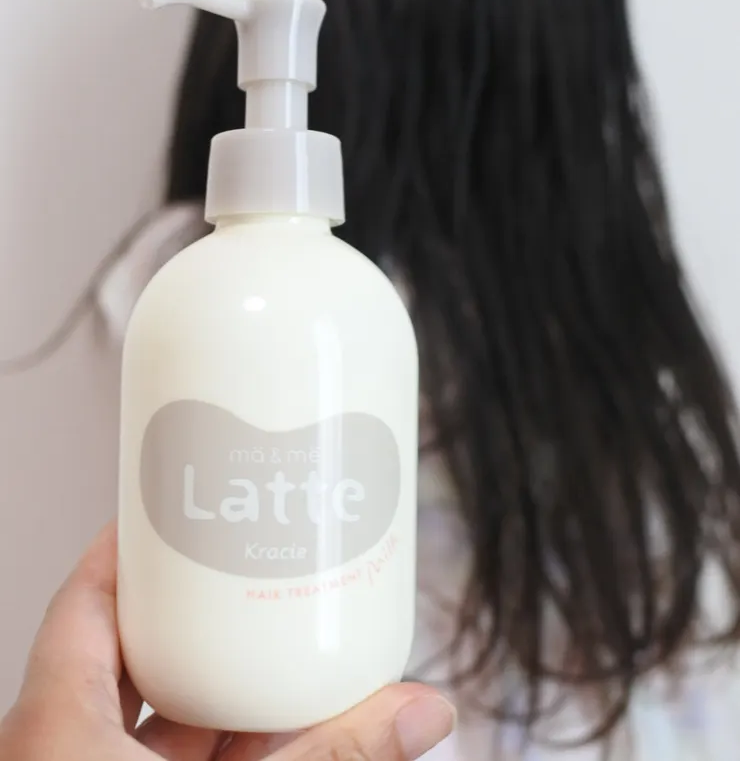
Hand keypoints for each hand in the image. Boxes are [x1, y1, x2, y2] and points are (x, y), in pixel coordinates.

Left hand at [0, 525, 454, 760]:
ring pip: (157, 727)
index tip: (187, 507)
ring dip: (222, 694)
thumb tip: (428, 709)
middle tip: (261, 568)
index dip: (132, 547)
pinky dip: (227, 751)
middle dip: (203, 621)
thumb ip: (333, 758)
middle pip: (131, 659)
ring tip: (287, 643)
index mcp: (54, 733)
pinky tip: (283, 737)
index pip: (83, 603)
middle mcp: (66, 758)